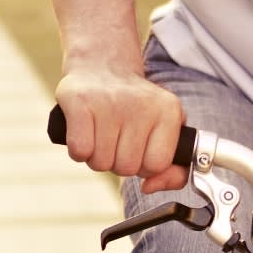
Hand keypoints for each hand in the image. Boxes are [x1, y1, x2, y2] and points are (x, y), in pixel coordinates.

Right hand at [54, 69, 186, 192]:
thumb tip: (149, 187)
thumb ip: (174, 169)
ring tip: (100, 134)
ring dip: (97, 157)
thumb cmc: (135, 108)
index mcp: (169, 111)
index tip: (137, 146)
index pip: (157, 165)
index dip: (143, 164)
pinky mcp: (80, 101)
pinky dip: (79, 151)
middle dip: (117, 161)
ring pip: (101, 163)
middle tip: (115, 138)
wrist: (102, 65)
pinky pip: (80, 151)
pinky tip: (84, 132)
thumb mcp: (164, 130)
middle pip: (127, 168)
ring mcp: (109, 102)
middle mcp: (141, 104)